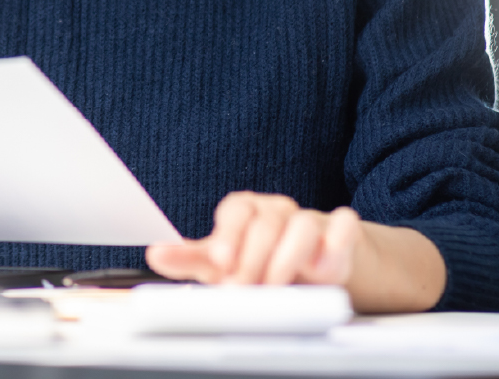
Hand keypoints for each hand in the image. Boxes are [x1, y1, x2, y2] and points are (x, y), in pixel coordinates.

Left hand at [147, 191, 355, 286]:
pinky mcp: (341, 232)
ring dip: (288, 258)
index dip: (229, 236)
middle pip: (267, 223)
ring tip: (275, 286)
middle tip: (245, 288)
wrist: (311, 270)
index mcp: (246, 211)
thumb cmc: (259, 262)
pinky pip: (343, 226)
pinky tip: (323, 267)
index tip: (222, 263)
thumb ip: (191, 259)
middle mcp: (277, 210)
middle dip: (254, 259)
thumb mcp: (222, 263)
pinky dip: (336, 244)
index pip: (236, 210)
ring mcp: (311, 219)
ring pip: (303, 224)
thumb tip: (155, 254)